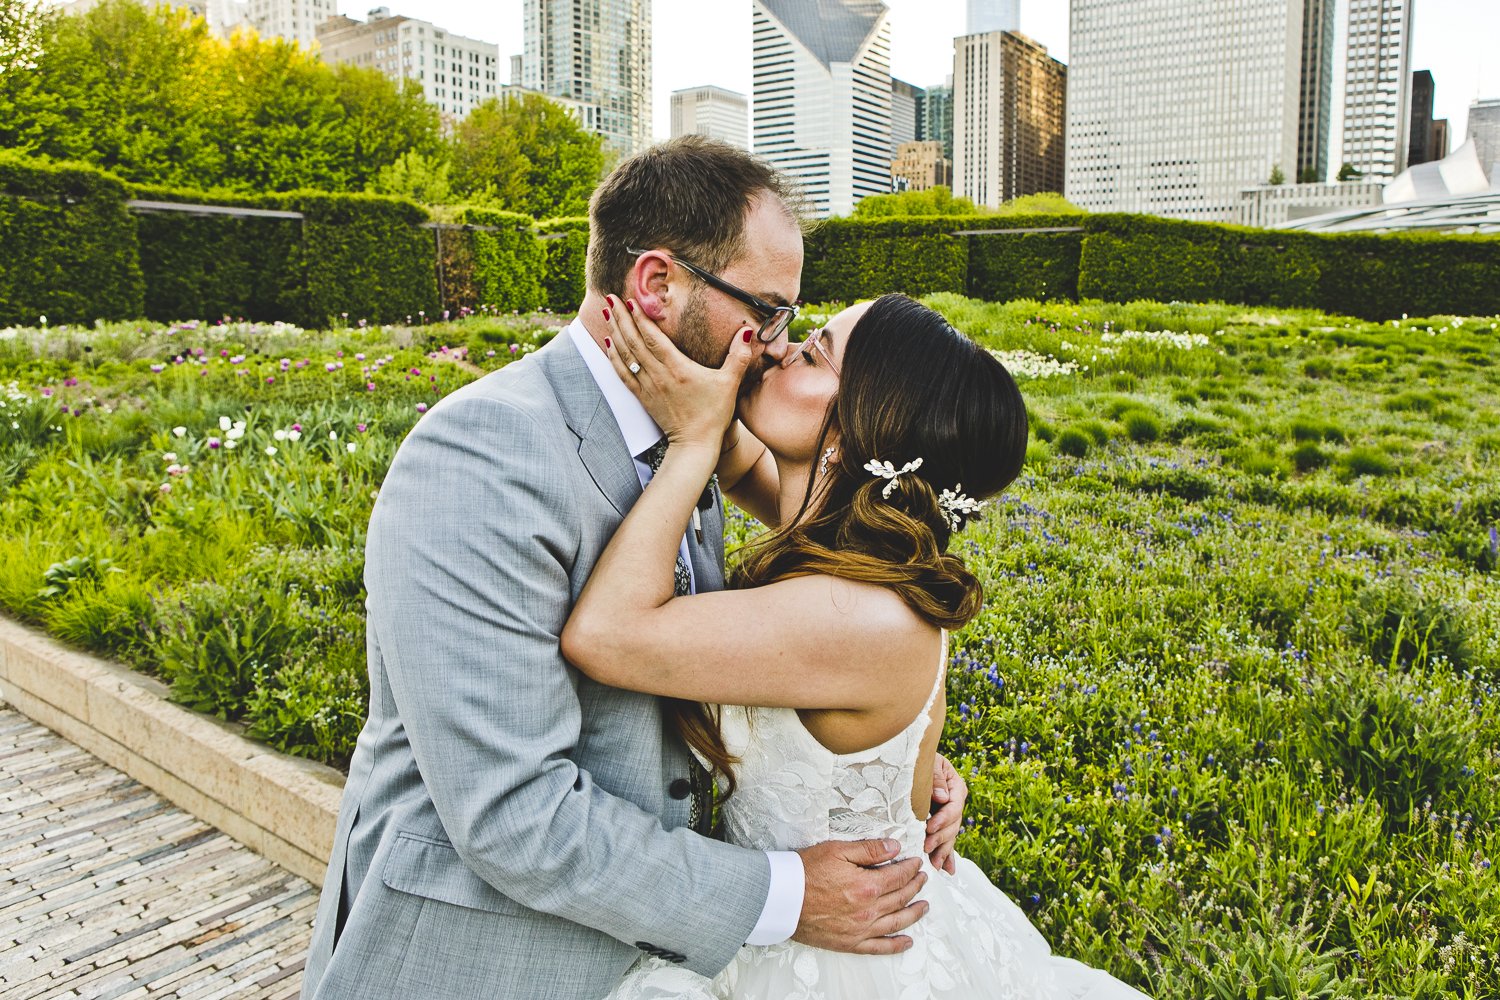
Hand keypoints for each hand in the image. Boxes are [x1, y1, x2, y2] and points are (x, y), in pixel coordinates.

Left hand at [603, 295, 753, 452]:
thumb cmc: (713, 414)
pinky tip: (608, 344)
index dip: (640, 317)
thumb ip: (738, 357)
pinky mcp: (643, 397)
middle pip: (634, 341)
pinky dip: (613, 357)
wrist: (694, 444)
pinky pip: (623, 373)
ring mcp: (647, 386)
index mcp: (677, 368)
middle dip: (621, 318)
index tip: (630, 299)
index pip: (652, 337)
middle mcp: (658, 375)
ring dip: (614, 332)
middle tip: (611, 298)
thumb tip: (747, 333)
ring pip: (625, 355)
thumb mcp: (730, 384)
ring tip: (607, 312)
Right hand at [792, 839, 927, 954]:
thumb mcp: (837, 850)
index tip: (917, 862)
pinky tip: (907, 941)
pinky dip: (896, 945)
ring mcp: (860, 929)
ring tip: (924, 905)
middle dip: (915, 886)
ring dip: (914, 913)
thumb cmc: (805, 871)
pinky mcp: (850, 943)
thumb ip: (869, 849)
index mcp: (867, 885)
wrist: (781, 899)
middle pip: (901, 897)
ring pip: (897, 922)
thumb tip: (895, 847)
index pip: (899, 875)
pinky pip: (879, 947)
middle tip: (923, 878)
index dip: (911, 868)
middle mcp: (868, 910)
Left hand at [924, 754, 967, 874]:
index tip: (929, 827)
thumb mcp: (928, 762)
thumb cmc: (918, 757)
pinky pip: (946, 840)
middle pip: (953, 824)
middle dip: (941, 838)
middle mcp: (954, 801)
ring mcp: (948, 813)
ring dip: (943, 851)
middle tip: (927, 847)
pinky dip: (947, 855)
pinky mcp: (940, 822)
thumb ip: (936, 778)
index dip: (943, 818)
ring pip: (950, 835)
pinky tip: (947, 869)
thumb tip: (943, 797)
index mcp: (955, 786)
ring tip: (935, 864)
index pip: (954, 806)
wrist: (912, 758)